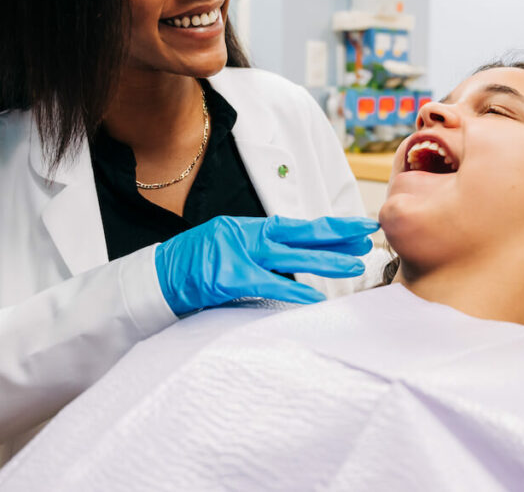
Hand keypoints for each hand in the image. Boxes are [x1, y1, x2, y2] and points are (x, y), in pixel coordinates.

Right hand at [155, 215, 378, 315]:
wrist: (154, 279)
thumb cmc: (190, 270)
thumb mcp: (227, 253)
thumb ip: (257, 257)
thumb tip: (291, 267)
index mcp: (247, 229)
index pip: (296, 227)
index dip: (329, 228)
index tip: (357, 228)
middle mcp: (246, 235)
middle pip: (300, 232)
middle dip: (337, 234)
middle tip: (369, 234)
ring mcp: (237, 254)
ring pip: (291, 255)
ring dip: (325, 261)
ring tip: (354, 264)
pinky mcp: (228, 277)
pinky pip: (268, 284)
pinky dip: (292, 290)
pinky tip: (315, 296)